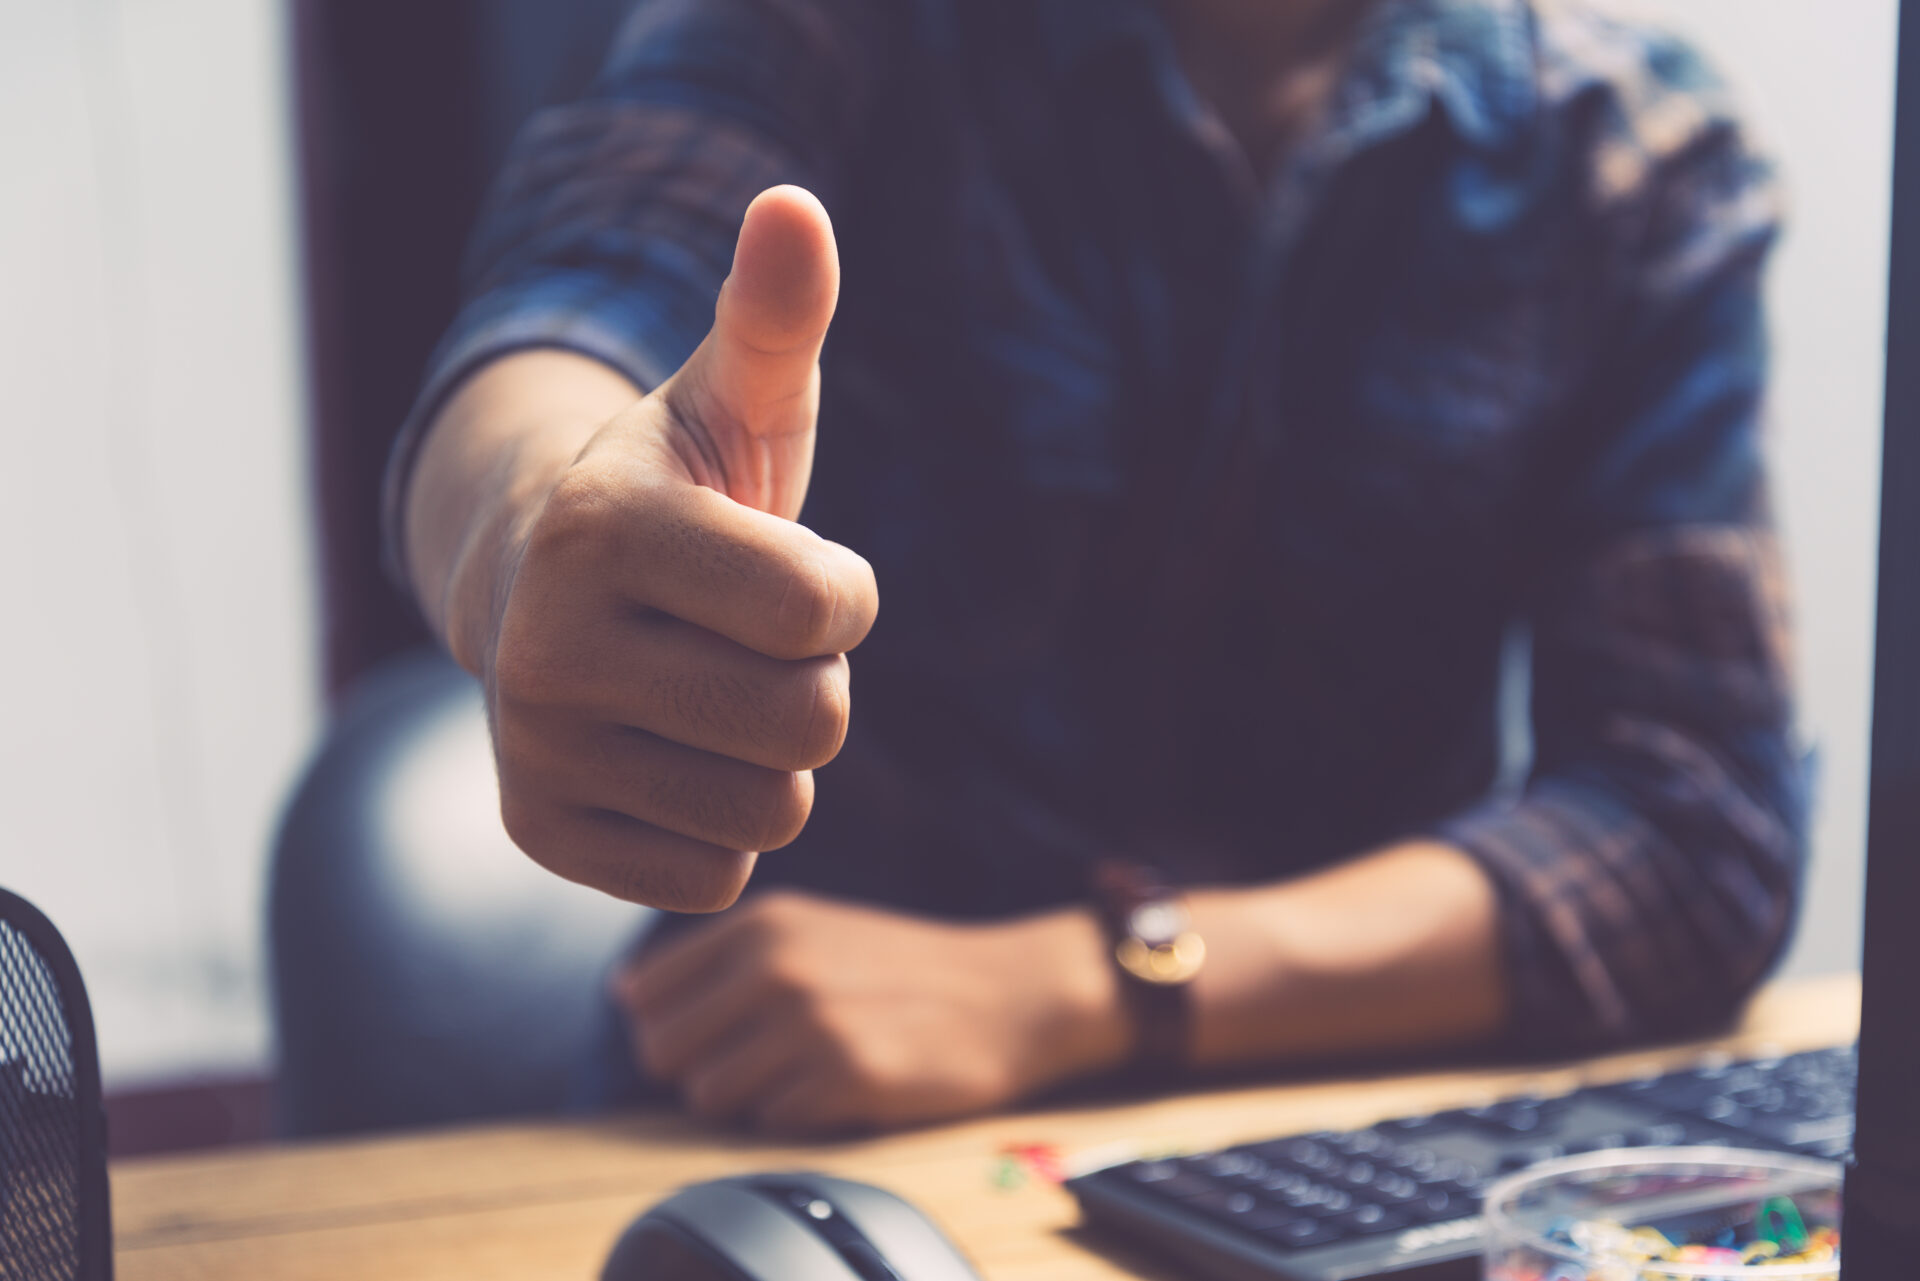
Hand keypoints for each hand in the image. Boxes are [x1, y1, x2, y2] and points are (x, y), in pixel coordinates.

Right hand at [427, 187, 878, 911]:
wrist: (547, 587)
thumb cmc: (683, 492)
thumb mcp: (733, 398)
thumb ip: (776, 315)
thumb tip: (796, 208)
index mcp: (607, 528)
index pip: (827, 611)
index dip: (843, 596)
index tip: (794, 572)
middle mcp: (549, 644)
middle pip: (812, 723)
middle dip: (816, 684)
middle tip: (751, 644)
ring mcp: (535, 748)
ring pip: (773, 812)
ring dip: (773, 759)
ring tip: (712, 694)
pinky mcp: (540, 832)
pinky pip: (717, 876)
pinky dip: (724, 827)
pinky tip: (676, 757)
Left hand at [614, 890, 1129, 1134]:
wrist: (1007, 995)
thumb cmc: (897, 967)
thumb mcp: (808, 928)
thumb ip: (720, 955)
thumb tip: (627, 996)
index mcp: (762, 923)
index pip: (644, 993)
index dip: (666, 1022)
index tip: (711, 1029)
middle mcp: (777, 965)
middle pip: (662, 1049)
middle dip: (696, 1065)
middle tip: (757, 1058)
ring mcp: (810, 1022)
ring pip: (707, 1093)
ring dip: (743, 1095)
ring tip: (798, 1072)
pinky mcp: (846, 1077)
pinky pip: (768, 1120)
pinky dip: (793, 1114)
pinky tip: (838, 1086)